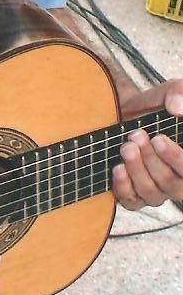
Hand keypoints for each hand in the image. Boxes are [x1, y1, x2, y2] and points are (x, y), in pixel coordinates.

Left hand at [113, 79, 182, 209]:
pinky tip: (117, 168)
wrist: (126, 113)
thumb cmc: (157, 106)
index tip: (158, 139)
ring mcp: (158, 190)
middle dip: (152, 160)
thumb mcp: (170, 92)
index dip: (177, 159)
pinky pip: (132, 202)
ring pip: (152, 193)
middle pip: (173, 184)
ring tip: (125, 147)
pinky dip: (123, 187)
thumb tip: (177, 108)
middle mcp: (179, 180)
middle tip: (135, 137)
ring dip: (137, 170)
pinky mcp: (134, 194)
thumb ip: (178, 93)